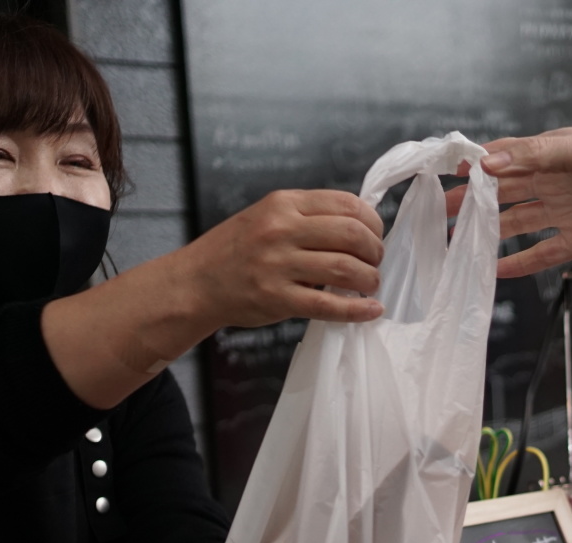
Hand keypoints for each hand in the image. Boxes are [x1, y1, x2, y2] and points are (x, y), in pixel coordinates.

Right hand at [44, 189, 385, 409]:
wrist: (195, 283)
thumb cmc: (237, 250)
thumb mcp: (268, 216)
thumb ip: (308, 216)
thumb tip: (360, 225)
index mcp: (283, 203)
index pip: (347, 204)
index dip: (373, 223)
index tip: (376, 237)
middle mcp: (281, 230)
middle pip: (352, 235)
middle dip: (375, 251)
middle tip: (376, 263)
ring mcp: (278, 265)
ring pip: (346, 269)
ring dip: (370, 279)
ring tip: (370, 285)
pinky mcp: (277, 299)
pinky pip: (330, 306)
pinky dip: (358, 309)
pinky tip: (371, 310)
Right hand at [448, 128, 571, 277]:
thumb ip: (536, 156)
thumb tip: (488, 164)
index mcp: (549, 155)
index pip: (501, 159)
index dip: (473, 168)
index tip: (443, 177)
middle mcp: (552, 183)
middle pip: (502, 195)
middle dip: (471, 203)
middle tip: (439, 213)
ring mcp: (564, 213)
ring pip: (517, 225)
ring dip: (489, 234)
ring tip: (456, 244)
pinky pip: (543, 254)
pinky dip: (520, 263)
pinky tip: (496, 271)